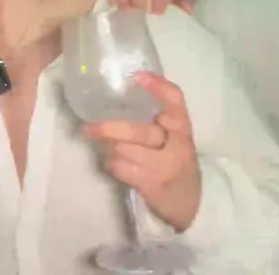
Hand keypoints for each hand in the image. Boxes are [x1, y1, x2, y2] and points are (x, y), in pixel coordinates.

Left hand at [83, 72, 201, 231]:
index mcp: (182, 128)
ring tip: (104, 145)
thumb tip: (119, 91)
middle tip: (89, 126)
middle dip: (111, 128)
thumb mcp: (173, 137)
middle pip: (140, 131)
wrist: (189, 202)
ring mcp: (164, 168)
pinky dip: (111, 163)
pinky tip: (113, 161)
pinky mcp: (151, 185)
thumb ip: (156, 118)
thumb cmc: (174, 159)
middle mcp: (177, 146)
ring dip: (108, 147)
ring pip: (124, 151)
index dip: (158, 87)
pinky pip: (120, 169)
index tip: (136, 76)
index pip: (176, 102)